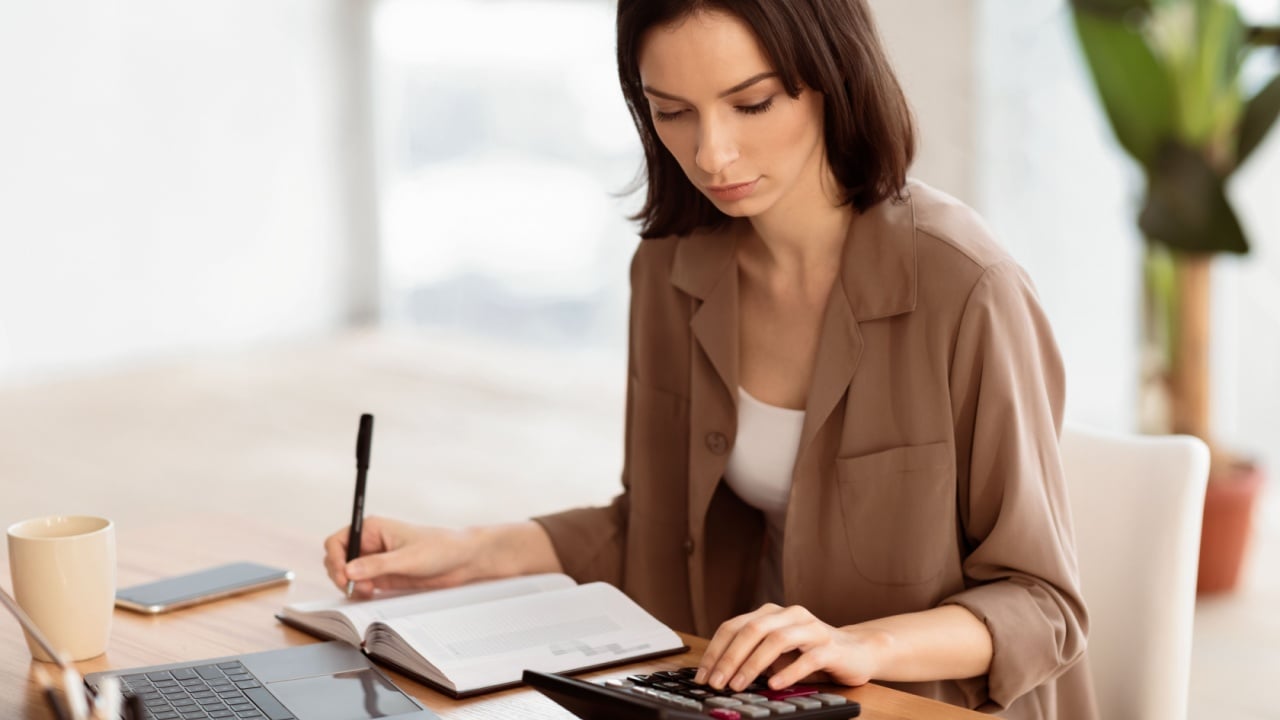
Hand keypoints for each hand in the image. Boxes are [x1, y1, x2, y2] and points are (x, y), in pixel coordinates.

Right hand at [322, 516, 480, 597]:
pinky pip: (360, 584)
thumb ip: (377, 565)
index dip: (334, 560)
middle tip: (355, 588)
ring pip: (347, 574)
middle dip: (341, 575)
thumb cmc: (439, 548)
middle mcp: (370, 543)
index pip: (338, 541)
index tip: (343, 576)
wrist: (461, 560)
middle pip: (337, 559)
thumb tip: (349, 570)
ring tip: (368, 591)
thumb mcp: (407, 558)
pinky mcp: (382, 575)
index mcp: (372, 528)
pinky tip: (370, 594)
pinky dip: (359, 591)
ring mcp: (375, 560)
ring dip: (350, 585)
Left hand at [695, 604, 881, 691]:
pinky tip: (774, 684)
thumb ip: (751, 654)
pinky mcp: (830, 647)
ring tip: (739, 685)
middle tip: (717, 682)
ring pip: (776, 640)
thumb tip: (718, 674)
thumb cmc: (809, 652)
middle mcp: (789, 614)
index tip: (703, 675)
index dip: (715, 650)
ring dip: (753, 664)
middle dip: (730, 658)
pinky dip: (788, 672)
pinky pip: (807, 658)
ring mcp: (811, 628)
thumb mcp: (776, 652)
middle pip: (752, 630)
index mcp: (770, 613)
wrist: (856, 651)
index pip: (734, 626)